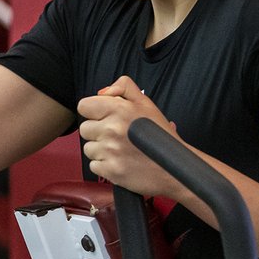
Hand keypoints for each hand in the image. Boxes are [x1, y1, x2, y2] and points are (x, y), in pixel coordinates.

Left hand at [75, 75, 181, 197]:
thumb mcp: (146, 104)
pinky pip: (93, 165)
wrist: (175, 168)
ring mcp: (110, 151)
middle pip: (85, 128)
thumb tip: (102, 93)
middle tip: (116, 135)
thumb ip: (123, 88)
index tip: (103, 117)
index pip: (84, 106)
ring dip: (100, 149)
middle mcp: (112, 129)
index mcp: (119, 110)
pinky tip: (120, 161)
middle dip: (98, 131)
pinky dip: (104, 165)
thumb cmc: (161, 137)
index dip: (93, 111)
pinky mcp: (110, 171)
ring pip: (88, 148)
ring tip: (120, 149)